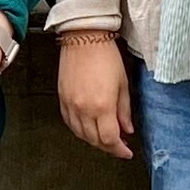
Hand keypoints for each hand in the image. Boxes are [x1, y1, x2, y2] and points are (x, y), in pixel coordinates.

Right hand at [55, 33, 133, 158]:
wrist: (84, 38)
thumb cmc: (105, 55)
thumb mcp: (123, 84)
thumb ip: (125, 110)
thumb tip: (127, 129)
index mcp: (102, 106)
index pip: (110, 139)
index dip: (119, 150)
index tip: (126, 151)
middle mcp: (83, 109)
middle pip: (95, 140)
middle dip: (108, 146)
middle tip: (119, 145)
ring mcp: (70, 105)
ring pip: (81, 135)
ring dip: (94, 140)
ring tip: (105, 137)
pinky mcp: (62, 99)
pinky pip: (70, 123)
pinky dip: (80, 130)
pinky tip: (88, 128)